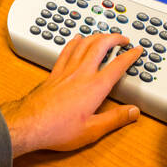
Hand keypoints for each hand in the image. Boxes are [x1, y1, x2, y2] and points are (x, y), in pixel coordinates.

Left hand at [1, 33, 142, 155]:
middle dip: (114, 38)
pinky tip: (78, 39)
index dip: (130, 56)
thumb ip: (115, 119)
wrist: (29, 124)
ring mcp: (66, 71)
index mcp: (95, 87)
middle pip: (101, 46)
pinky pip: (67, 50)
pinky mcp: (55, 73)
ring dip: (97, 36)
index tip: (137, 50)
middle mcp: (81, 74)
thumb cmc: (58, 129)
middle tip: (123, 38)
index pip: (118, 65)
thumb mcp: (92, 130)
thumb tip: (133, 111)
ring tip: (105, 35)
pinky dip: (76, 41)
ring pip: (84, 44)